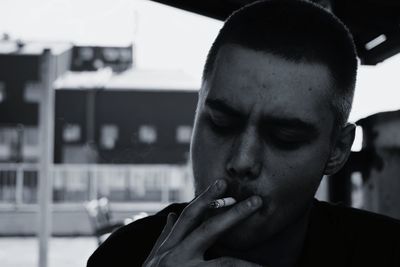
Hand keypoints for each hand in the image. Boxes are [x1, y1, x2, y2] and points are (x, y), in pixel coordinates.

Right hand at [142, 179, 263, 265]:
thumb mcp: (153, 260)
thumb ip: (164, 237)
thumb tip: (171, 214)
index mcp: (169, 248)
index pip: (189, 216)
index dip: (206, 198)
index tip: (223, 182)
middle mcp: (176, 258)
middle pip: (209, 230)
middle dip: (234, 215)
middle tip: (257, 202)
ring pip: (224, 265)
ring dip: (247, 264)